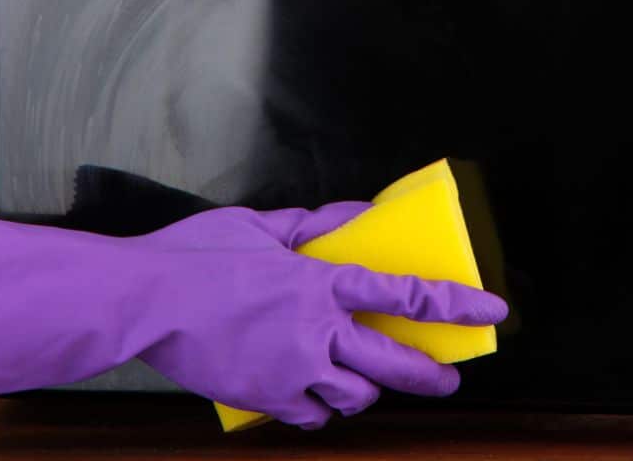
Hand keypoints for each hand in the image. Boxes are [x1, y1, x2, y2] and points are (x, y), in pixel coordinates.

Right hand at [0, 201, 506, 429]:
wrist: (142, 302)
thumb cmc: (196, 254)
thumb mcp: (262, 224)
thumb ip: (317, 224)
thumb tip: (358, 215)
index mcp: (320, 280)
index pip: (403, 293)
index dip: (453, 303)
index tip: (491, 311)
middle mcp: (315, 330)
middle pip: (393, 363)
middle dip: (429, 374)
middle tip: (448, 378)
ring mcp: (291, 369)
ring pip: (354, 397)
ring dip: (366, 390)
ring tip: (365, 382)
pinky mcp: (262, 398)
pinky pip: (308, 416)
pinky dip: (318, 409)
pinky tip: (314, 397)